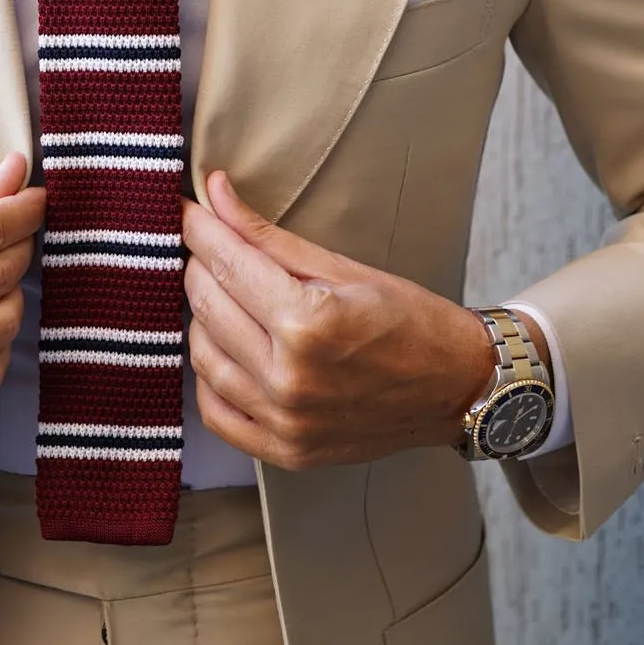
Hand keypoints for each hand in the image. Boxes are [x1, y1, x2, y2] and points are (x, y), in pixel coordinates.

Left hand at [181, 170, 518, 468]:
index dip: (198, 229)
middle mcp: (290, 378)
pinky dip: (210, 376)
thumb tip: (214, 194)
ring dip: (202, 317)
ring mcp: (285, 421)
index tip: (183, 209)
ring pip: (203, 356)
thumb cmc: (411, 321)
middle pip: (207, 305)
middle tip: (208, 246)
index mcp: (308, 323)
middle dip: (199, 265)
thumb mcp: (344, 268)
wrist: (460, 388)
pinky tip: (227, 348)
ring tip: (223, 294)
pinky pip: (215, 412)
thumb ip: (269, 235)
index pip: (226, 264)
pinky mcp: (284, 450)